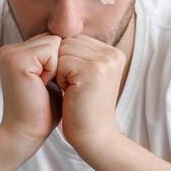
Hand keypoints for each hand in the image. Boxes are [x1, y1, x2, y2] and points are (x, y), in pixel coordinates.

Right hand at [0, 33, 62, 155]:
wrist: (27, 132)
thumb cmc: (42, 112)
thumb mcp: (53, 80)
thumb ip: (58, 60)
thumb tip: (79, 45)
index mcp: (18, 53)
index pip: (52, 41)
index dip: (61, 62)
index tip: (51, 84)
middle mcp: (11, 50)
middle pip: (54, 39)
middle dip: (60, 63)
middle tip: (46, 86)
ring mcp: (11, 53)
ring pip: (54, 42)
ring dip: (58, 66)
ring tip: (44, 85)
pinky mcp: (16, 59)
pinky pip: (50, 50)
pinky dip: (54, 68)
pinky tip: (42, 84)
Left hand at [57, 35, 125, 155]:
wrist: (94, 137)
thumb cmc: (84, 109)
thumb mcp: (87, 76)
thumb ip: (80, 54)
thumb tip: (57, 33)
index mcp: (113, 53)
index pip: (75, 40)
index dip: (66, 62)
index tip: (77, 84)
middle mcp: (112, 54)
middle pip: (68, 42)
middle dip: (62, 65)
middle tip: (74, 89)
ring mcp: (105, 61)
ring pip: (63, 51)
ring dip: (60, 72)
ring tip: (73, 91)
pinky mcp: (93, 70)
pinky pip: (61, 62)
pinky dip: (59, 79)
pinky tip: (70, 94)